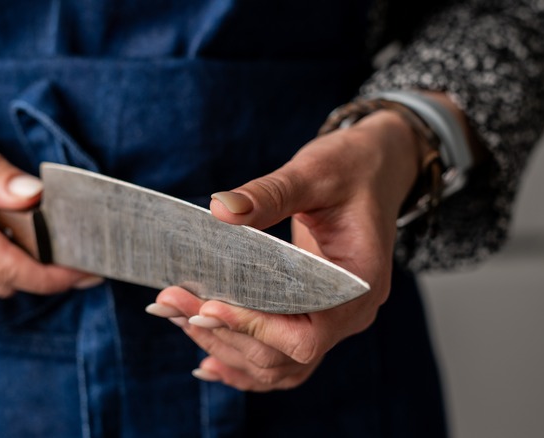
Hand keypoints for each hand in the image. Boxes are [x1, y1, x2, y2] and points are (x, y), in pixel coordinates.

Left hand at [146, 109, 426, 390]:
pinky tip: (205, 358)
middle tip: (170, 300)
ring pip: (274, 363)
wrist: (373, 169)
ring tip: (176, 316)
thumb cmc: (351, 167)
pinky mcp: (313, 316)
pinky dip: (241, 360)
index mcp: (360, 283)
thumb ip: (270, 193)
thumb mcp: (313, 172)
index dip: (254, 327)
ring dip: (223, 346)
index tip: (205, 307)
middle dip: (222, 332)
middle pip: (281, 355)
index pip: (305, 335)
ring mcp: (332, 321)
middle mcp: (349, 314)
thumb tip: (220, 210)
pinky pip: (278, 357)